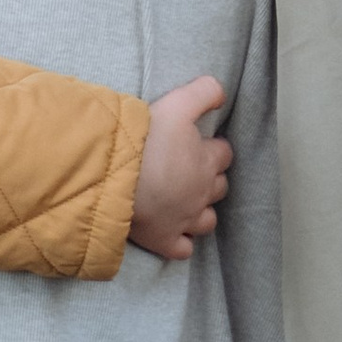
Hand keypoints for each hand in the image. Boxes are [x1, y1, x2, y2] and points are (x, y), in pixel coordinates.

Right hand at [129, 75, 229, 261]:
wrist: (117, 175)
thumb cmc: (148, 137)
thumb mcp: (178, 103)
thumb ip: (204, 92)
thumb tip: (222, 93)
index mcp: (207, 161)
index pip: (224, 154)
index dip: (213, 148)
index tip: (200, 144)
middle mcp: (202, 193)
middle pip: (220, 187)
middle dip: (210, 178)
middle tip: (190, 170)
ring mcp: (186, 221)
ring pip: (207, 221)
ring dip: (201, 211)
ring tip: (186, 201)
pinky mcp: (165, 240)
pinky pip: (183, 249)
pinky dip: (182, 242)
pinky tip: (174, 232)